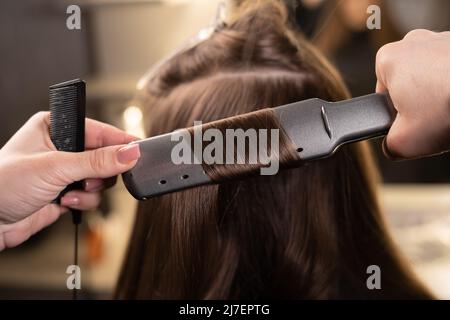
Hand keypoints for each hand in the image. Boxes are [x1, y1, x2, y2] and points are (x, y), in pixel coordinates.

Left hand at [0, 112, 140, 249]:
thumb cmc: (2, 183)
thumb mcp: (56, 167)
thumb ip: (97, 161)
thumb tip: (130, 153)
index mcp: (55, 127)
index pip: (99, 130)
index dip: (119, 142)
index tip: (139, 151)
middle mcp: (62, 147)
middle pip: (104, 156)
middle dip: (101, 172)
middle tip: (93, 178)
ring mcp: (65, 171)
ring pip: (101, 178)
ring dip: (91, 189)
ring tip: (73, 192)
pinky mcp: (67, 192)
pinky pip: (92, 195)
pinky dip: (83, 201)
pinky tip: (64, 202)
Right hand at [375, 29, 449, 159]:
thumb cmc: (448, 109)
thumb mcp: (403, 144)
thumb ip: (388, 145)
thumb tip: (392, 146)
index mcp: (388, 59)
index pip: (381, 92)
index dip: (394, 112)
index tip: (409, 123)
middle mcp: (413, 41)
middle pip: (406, 81)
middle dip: (417, 100)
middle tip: (430, 120)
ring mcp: (443, 39)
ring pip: (433, 74)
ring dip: (439, 92)